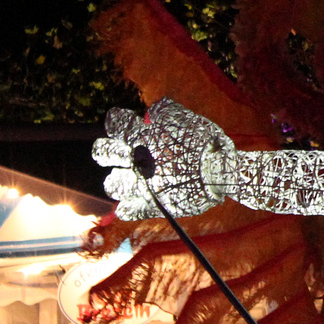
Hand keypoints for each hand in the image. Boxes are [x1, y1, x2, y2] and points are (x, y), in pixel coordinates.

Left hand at [92, 98, 238, 219]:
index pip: (115, 122)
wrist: (219, 172)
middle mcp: (134, 159)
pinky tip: (130, 203)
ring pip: (112, 184)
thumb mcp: (185, 118)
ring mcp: (140, 184)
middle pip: (104, 152)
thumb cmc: (205, 141)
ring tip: (128, 177)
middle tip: (120, 153)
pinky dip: (127, 207)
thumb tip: (151, 112)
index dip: (118, 120)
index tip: (125, 122)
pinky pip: (127, 211)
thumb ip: (164, 112)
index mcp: (140, 135)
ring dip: (117, 179)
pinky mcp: (150, 205)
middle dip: (107, 150)